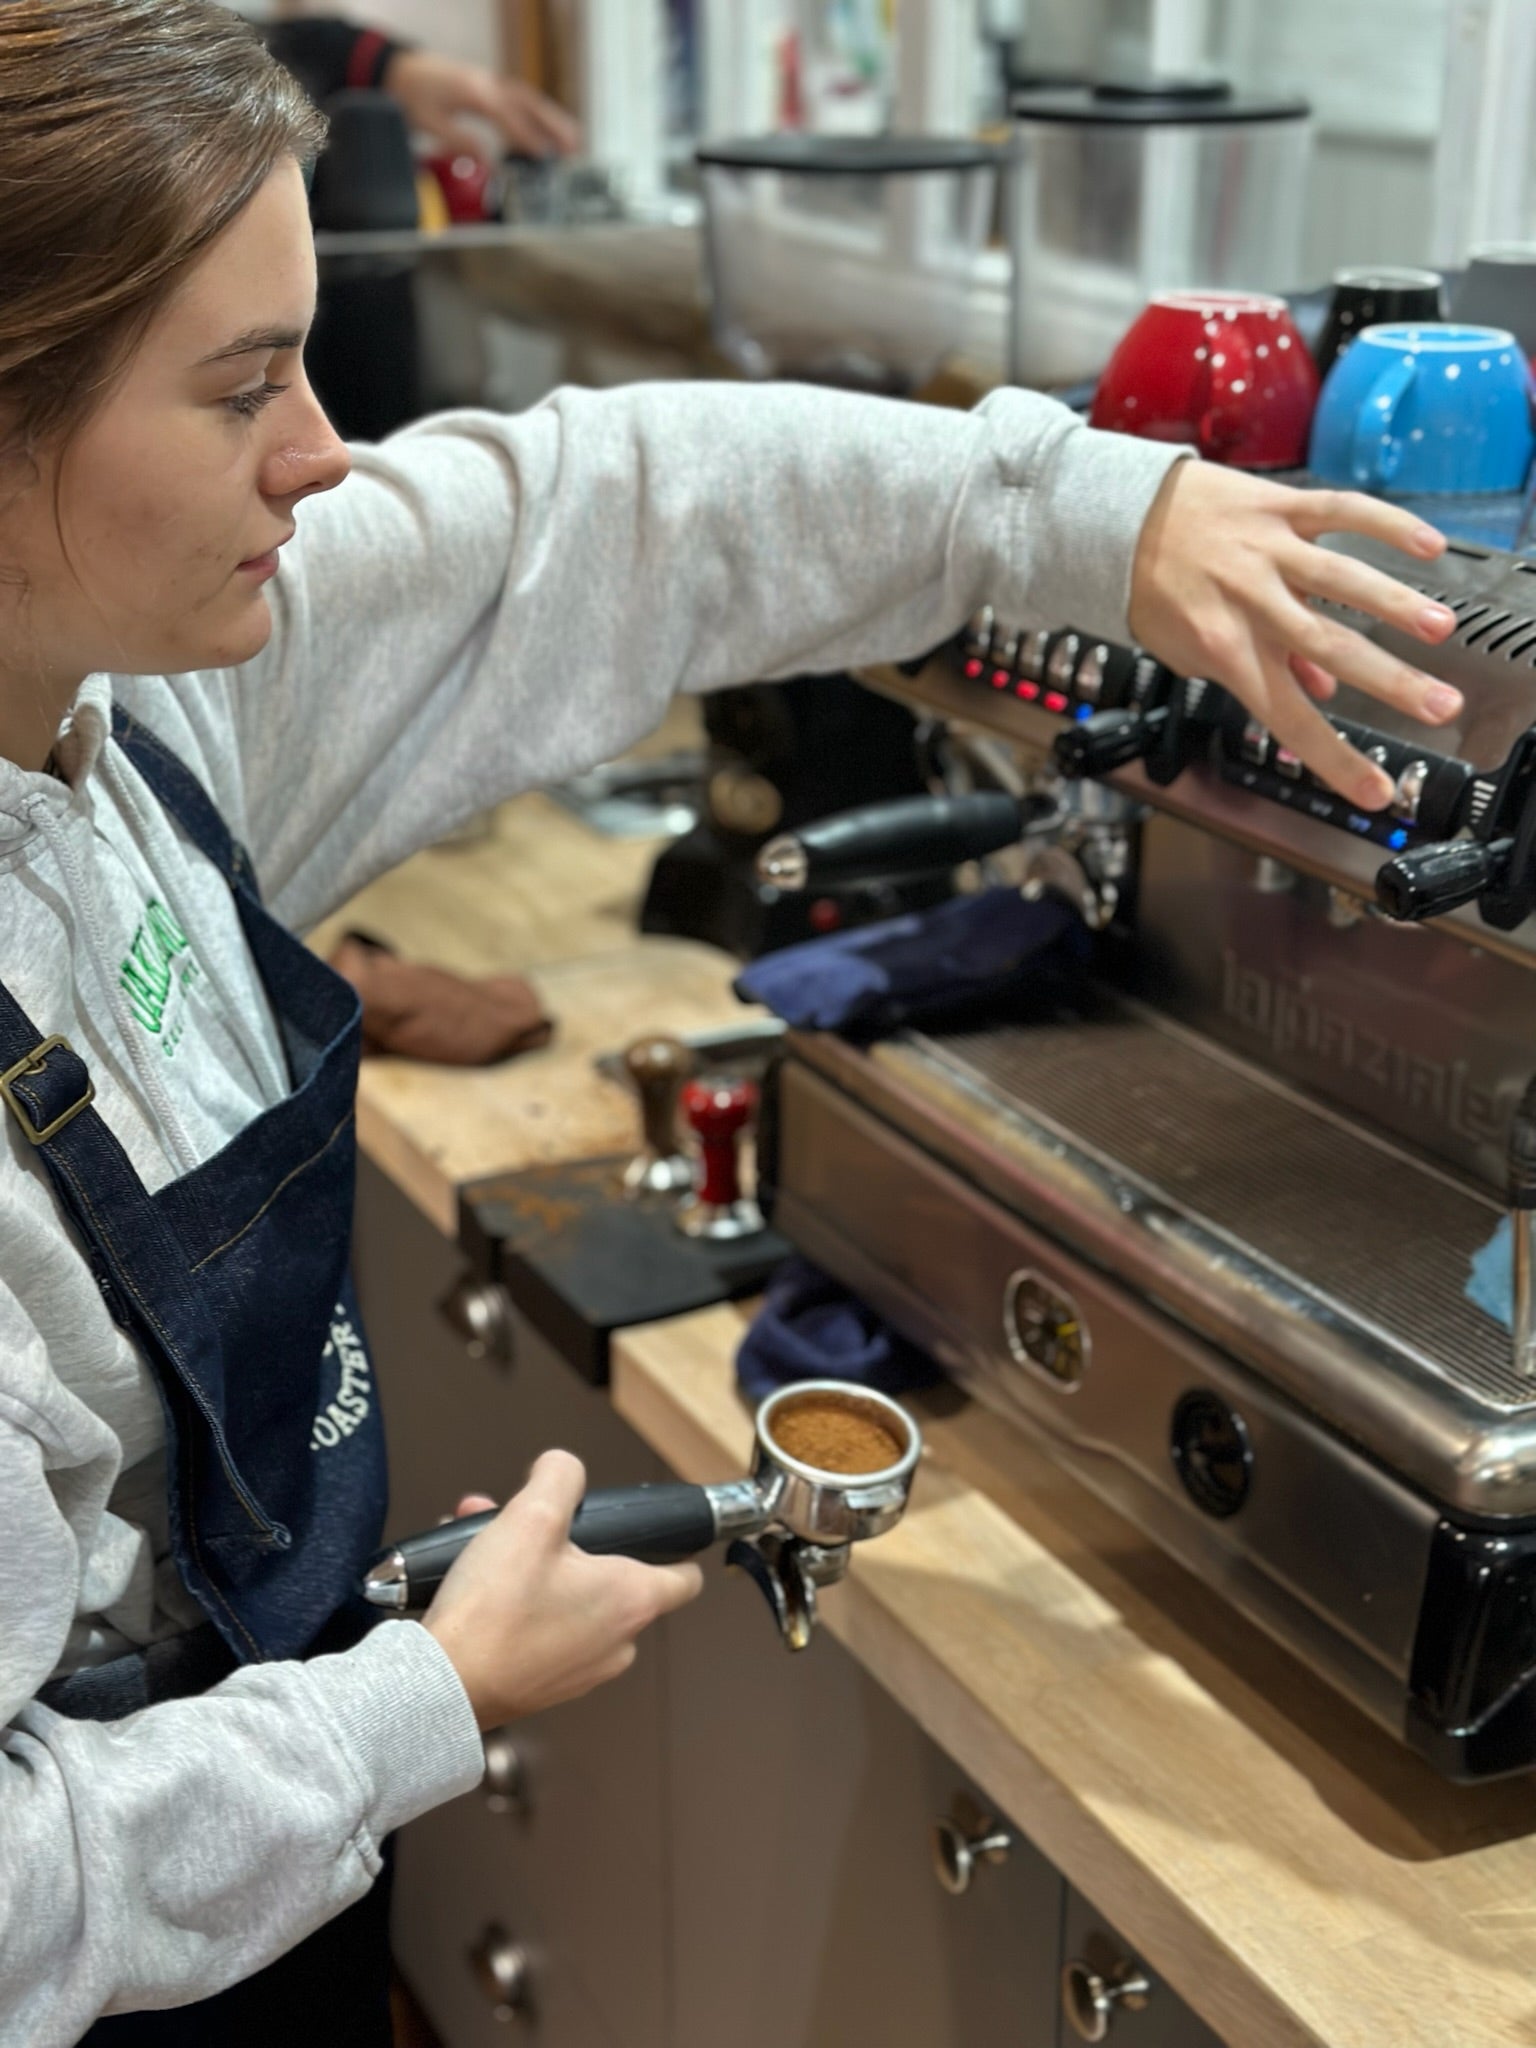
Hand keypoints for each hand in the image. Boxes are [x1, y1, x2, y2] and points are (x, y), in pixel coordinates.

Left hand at [382, 48, 579, 162]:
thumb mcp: (429, 122)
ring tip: (573, 138)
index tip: (545, 156)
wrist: (400, 69)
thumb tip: (486, 161)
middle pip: (528, 103)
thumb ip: (458, 141)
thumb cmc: (412, 96)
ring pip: (529, 99)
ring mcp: (491, 82)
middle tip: (574, 146)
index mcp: (475, 93)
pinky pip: (520, 99)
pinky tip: (548, 128)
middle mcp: (488, 84)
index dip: (528, 138)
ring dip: (552, 118)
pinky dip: (538, 113)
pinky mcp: (490, 85)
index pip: (509, 118)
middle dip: (553, 125)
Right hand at [423, 1452, 702, 1730]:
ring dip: (534, 1565)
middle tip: (530, 1524)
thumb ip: (559, 1478)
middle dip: (569, 1543)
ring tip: (486, 1541)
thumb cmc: (494, 1611)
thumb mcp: (531, 1518)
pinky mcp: (543, 1685)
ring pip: (569, 1598)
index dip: (673, 1549)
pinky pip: (542, 1628)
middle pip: (612, 1578)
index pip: (685, 1578)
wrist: (442, 1684)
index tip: (654, 1536)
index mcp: (631, 1602)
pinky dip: (518, 1600)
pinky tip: (474, 1577)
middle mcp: (616, 1643)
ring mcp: (581, 1670)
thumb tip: (564, 1467)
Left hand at [1128, 462, 1460, 809]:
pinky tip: (1428, 545)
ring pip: (1339, 579)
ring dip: (1395, 604)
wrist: (1118, 519)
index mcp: (1225, 650)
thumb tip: (1317, 693)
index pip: (1288, 717)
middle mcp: (1250, 602)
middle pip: (1329, 648)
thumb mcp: (1187, 652)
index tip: (1374, 790)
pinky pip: (1339, 511)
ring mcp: (1267, 551)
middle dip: (1390, 682)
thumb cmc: (1152, 590)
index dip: (1333, 758)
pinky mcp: (1279, 506)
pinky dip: (1385, 525)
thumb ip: (1253, 672)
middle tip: (1439, 707)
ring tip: (1440, 630)